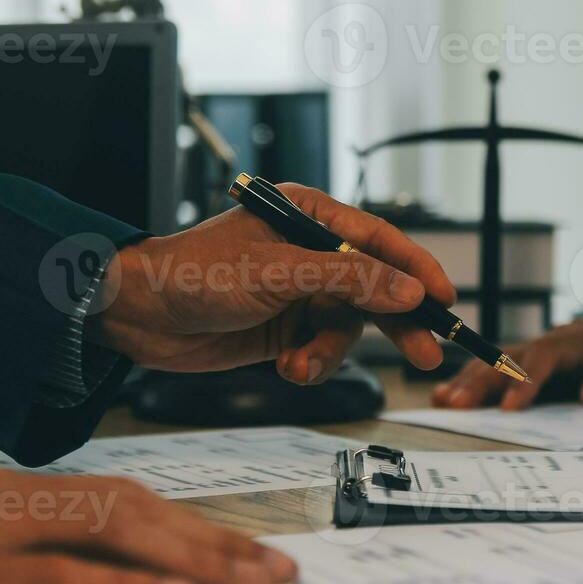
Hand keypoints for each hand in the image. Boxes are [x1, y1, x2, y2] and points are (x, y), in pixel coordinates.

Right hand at [0, 469, 297, 583]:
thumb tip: (114, 568)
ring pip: (110, 532)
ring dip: (190, 556)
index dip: (199, 523)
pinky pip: (53, 576)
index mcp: (27, 488)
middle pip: (140, 510)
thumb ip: (39, 539)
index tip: (254, 551)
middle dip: (217, 540)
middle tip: (278, 570)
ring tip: (248, 581)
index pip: (134, 499)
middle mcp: (21, 497)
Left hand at [93, 185, 456, 383]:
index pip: (380, 240)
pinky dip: (311, 363)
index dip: (416, 270)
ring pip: (348, 326)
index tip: (445, 300)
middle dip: (396, 323)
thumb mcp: (278, 274)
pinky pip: (321, 348)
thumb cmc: (194, 274)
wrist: (137, 315)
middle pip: (375, 287)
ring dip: (331, 352)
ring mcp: (299, 291)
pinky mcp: (285, 327)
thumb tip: (407, 291)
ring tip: (302, 366)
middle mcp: (310, 251)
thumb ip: (347, 280)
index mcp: (310, 216)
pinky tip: (287, 367)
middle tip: (426, 355)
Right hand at [431, 316, 582, 410]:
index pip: (551, 359)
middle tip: (456, 406)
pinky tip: (450, 394)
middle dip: (483, 380)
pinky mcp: (541, 360)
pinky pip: (503, 366)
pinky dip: (476, 378)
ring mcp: (548, 348)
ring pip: (502, 360)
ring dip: (472, 379)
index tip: (509, 409)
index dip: (527, 381)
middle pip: (514, 357)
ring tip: (442, 401)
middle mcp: (561, 340)